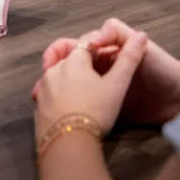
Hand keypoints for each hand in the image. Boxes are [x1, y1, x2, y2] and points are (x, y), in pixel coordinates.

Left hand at [33, 27, 148, 141]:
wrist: (68, 145)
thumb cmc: (96, 111)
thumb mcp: (117, 85)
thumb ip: (129, 59)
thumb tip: (142, 35)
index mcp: (73, 60)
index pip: (86, 43)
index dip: (100, 47)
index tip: (111, 55)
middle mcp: (53, 70)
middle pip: (69, 58)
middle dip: (82, 62)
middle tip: (97, 76)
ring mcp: (43, 89)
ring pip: (56, 75)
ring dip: (68, 78)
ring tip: (83, 92)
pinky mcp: (38, 108)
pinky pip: (48, 94)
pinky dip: (58, 95)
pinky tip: (69, 108)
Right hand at [34, 19, 179, 125]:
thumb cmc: (163, 68)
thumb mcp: (143, 47)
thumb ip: (120, 36)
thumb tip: (92, 38)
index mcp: (109, 49)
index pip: (80, 45)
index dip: (65, 50)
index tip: (54, 62)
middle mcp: (103, 65)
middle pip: (71, 63)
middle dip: (53, 68)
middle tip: (42, 82)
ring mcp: (103, 86)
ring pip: (73, 83)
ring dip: (55, 86)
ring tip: (40, 96)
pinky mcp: (107, 106)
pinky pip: (84, 102)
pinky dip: (67, 103)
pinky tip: (53, 109)